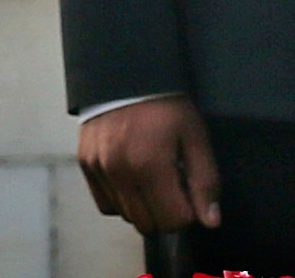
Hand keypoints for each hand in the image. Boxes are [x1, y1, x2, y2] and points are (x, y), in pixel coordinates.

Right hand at [78, 96, 221, 234]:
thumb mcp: (195, 135)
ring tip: (152, 178)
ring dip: (143, 207)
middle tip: (173, 185)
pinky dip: (121, 199)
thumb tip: (210, 220)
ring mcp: (98, 169)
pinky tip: (132, 178)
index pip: (173, 220)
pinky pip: (105, 204)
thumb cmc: (165, 102)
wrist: (124, 70)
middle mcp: (119, 172)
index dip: (188, 211)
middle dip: (166, 213)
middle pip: (148, 225)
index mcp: (149, 165)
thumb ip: (205, 180)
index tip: (190, 190)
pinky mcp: (85, 164)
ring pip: (125, 216)